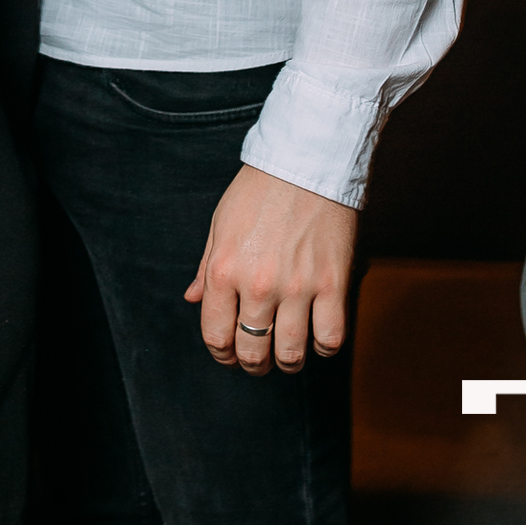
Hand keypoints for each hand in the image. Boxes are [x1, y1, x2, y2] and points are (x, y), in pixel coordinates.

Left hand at [183, 163, 356, 375]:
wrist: (305, 161)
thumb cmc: (259, 189)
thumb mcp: (220, 223)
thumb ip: (206, 267)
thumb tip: (193, 299)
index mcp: (223, 269)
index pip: (216, 335)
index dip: (222, 354)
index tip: (230, 355)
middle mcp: (257, 284)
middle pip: (252, 351)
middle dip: (253, 363)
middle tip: (259, 359)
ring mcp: (297, 287)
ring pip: (291, 354)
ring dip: (287, 362)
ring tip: (288, 353)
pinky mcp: (333, 284)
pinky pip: (331, 338)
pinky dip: (325, 346)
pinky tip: (318, 334)